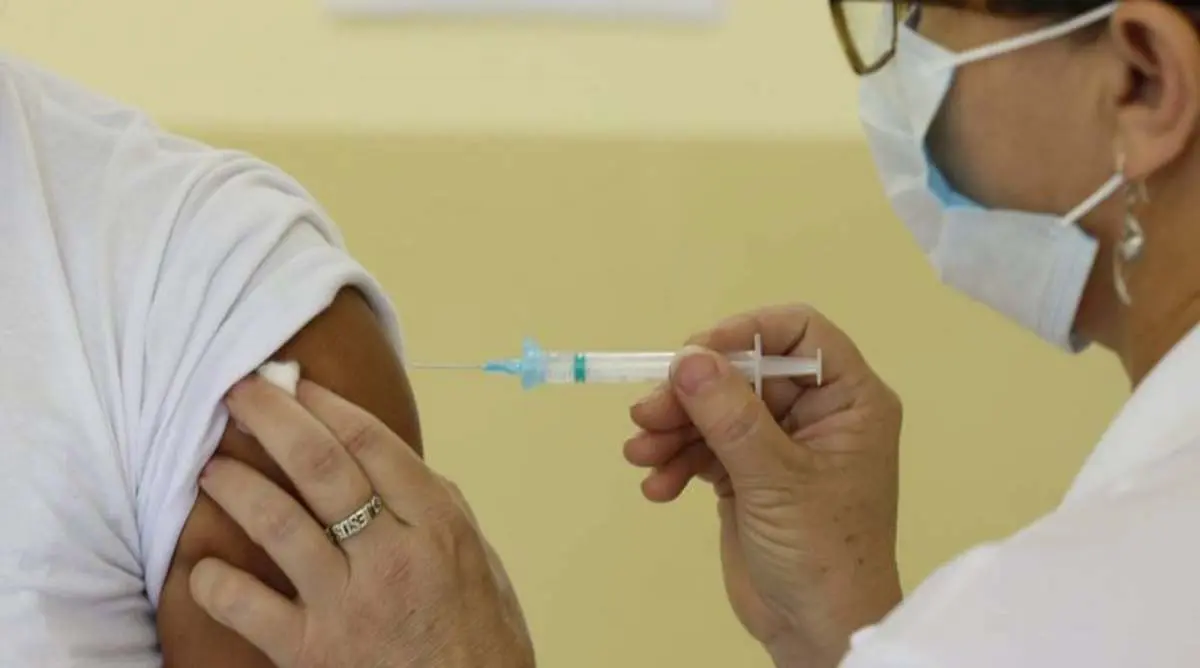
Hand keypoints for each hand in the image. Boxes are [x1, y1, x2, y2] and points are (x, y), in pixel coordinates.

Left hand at [189, 376, 534, 667]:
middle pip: (321, 466)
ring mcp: (348, 603)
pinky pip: (247, 607)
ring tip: (212, 467)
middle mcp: (391, 555)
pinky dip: (216, 584)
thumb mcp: (477, 559)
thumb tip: (390, 463)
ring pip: (278, 523)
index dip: (326, 405)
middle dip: (274, 419)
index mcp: (436, 524)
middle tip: (239, 393)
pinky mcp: (311, 651)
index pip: (373, 443)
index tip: (297, 384)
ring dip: (237, 486)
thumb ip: (435, 509)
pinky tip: (203, 568)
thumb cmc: (480, 639)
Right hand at [625, 305, 902, 667]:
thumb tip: (687, 358)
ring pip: (715, 408)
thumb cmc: (822, 552)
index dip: (745, 333)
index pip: (798, 333)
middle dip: (692, 393)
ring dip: (674, 428)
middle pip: (743, 371)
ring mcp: (778, 443)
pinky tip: (658, 487)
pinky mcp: (747, 474)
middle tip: (648, 414)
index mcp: (848, 400)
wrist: (816, 631)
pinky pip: (704, 447)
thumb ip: (730, 415)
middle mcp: (814, 413)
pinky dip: (677, 461)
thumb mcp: (775, 478)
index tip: (696, 353)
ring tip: (642, 455)